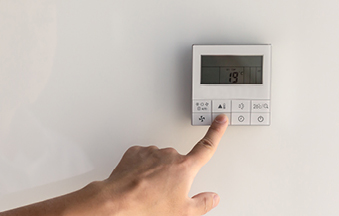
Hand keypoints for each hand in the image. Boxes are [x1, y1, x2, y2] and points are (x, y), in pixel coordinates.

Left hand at [100, 114, 228, 214]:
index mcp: (184, 167)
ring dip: (157, 172)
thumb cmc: (147, 205)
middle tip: (165, 192)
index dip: (216, 132)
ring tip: (148, 190)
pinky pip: (143, 159)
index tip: (220, 120)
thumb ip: (202, 203)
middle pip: (179, 162)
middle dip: (175, 174)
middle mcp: (169, 155)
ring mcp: (151, 152)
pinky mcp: (135, 153)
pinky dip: (142, 168)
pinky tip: (139, 182)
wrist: (118, 201)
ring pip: (160, 160)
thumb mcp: (183, 212)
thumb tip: (212, 198)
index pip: (207, 146)